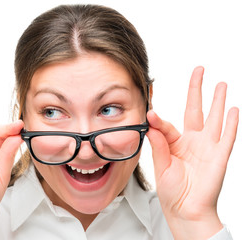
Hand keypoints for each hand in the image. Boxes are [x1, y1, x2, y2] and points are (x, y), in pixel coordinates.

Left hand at [146, 67, 238, 238]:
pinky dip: (231, 123)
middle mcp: (192, 141)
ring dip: (217, 101)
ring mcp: (207, 147)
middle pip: (195, 109)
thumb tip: (151, 121)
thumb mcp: (160, 165)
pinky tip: (233, 109)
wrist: (184, 210)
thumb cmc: (171, 190)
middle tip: (198, 70)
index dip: (158, 119)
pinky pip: (227, 137)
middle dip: (196, 90)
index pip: (166, 124)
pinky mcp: (219, 156)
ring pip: (214, 118)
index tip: (150, 113)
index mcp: (174, 143)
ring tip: (220, 83)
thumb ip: (158, 144)